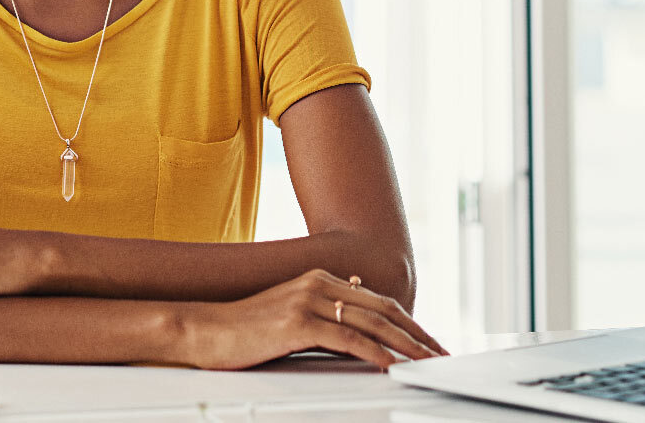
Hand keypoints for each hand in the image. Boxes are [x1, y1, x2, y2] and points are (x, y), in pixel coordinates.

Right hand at [184, 269, 447, 370]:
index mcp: (319, 278)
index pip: (377, 301)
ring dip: (404, 346)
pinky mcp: (297, 323)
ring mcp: (307, 301)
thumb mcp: (288, 311)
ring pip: (370, 324)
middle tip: (440, 354)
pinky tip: (389, 365)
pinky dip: (373, 353)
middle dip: (417, 335)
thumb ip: (322, 308)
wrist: (204, 330)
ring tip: (425, 362)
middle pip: (382, 310)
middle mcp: (317, 284)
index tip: (429, 341)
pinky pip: (346, 339)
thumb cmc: (243, 328)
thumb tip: (356, 306)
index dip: (408, 322)